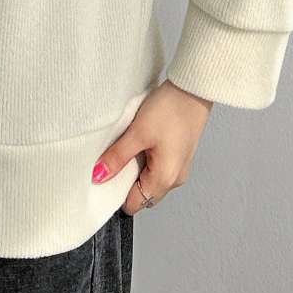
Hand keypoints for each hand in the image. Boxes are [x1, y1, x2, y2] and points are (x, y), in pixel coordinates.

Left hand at [90, 79, 212, 213]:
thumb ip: (117, 157)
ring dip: (135, 166)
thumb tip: (99, 176)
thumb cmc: (170, 110)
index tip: (103, 174)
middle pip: (142, 193)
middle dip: (125, 179)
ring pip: (149, 178)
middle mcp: (175, 179)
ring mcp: (178, 167)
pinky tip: (140, 139)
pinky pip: (157, 165)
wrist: (193, 89)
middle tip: (115, 155)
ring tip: (129, 144)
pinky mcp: (178, 154)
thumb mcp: (138, 133)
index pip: (135, 204)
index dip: (116, 193)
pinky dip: (145, 157)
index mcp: (165, 179)